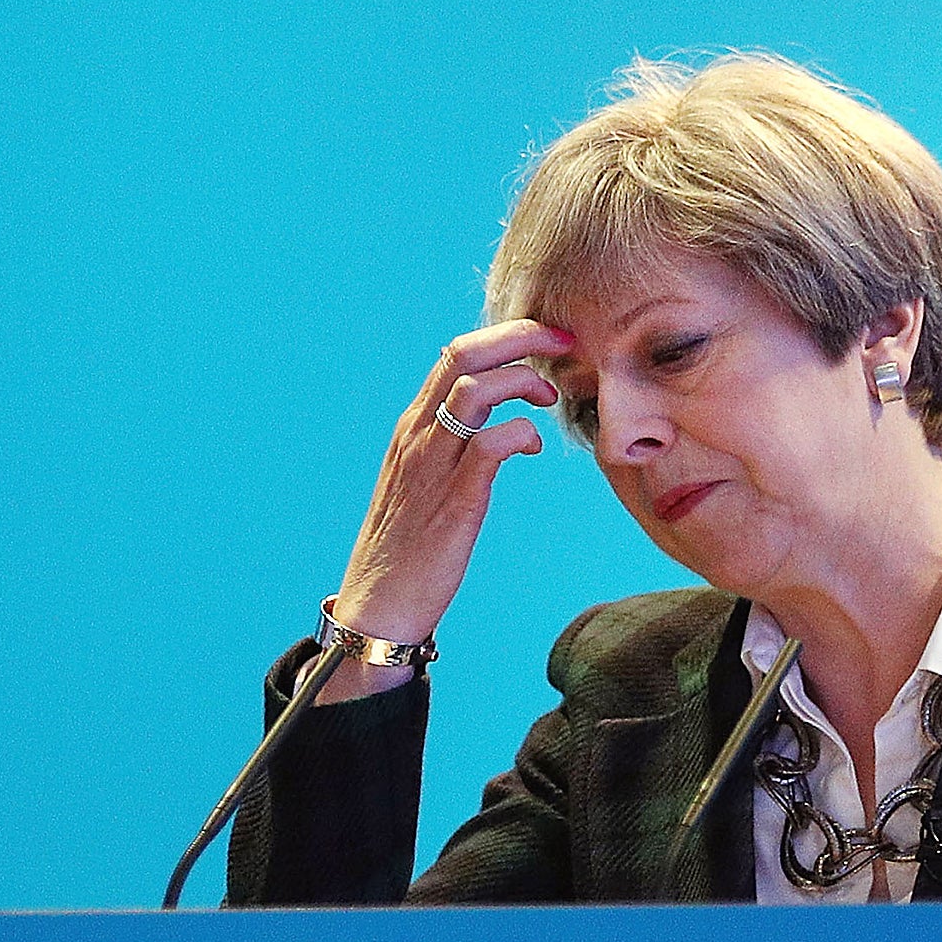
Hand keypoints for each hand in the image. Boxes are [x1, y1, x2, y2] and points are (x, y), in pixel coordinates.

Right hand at [318, 320, 572, 702]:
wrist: (378, 604)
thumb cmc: (407, 549)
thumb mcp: (424, 484)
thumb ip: (449, 448)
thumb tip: (489, 427)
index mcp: (413, 427)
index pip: (454, 354)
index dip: (505, 337)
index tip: (545, 342)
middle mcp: (418, 435)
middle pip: (464, 354)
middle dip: (520, 337)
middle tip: (563, 344)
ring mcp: (432, 465)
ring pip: (475, 387)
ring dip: (523, 380)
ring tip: (550, 398)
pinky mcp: (454, 500)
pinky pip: (490, 444)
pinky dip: (521, 432)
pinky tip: (534, 447)